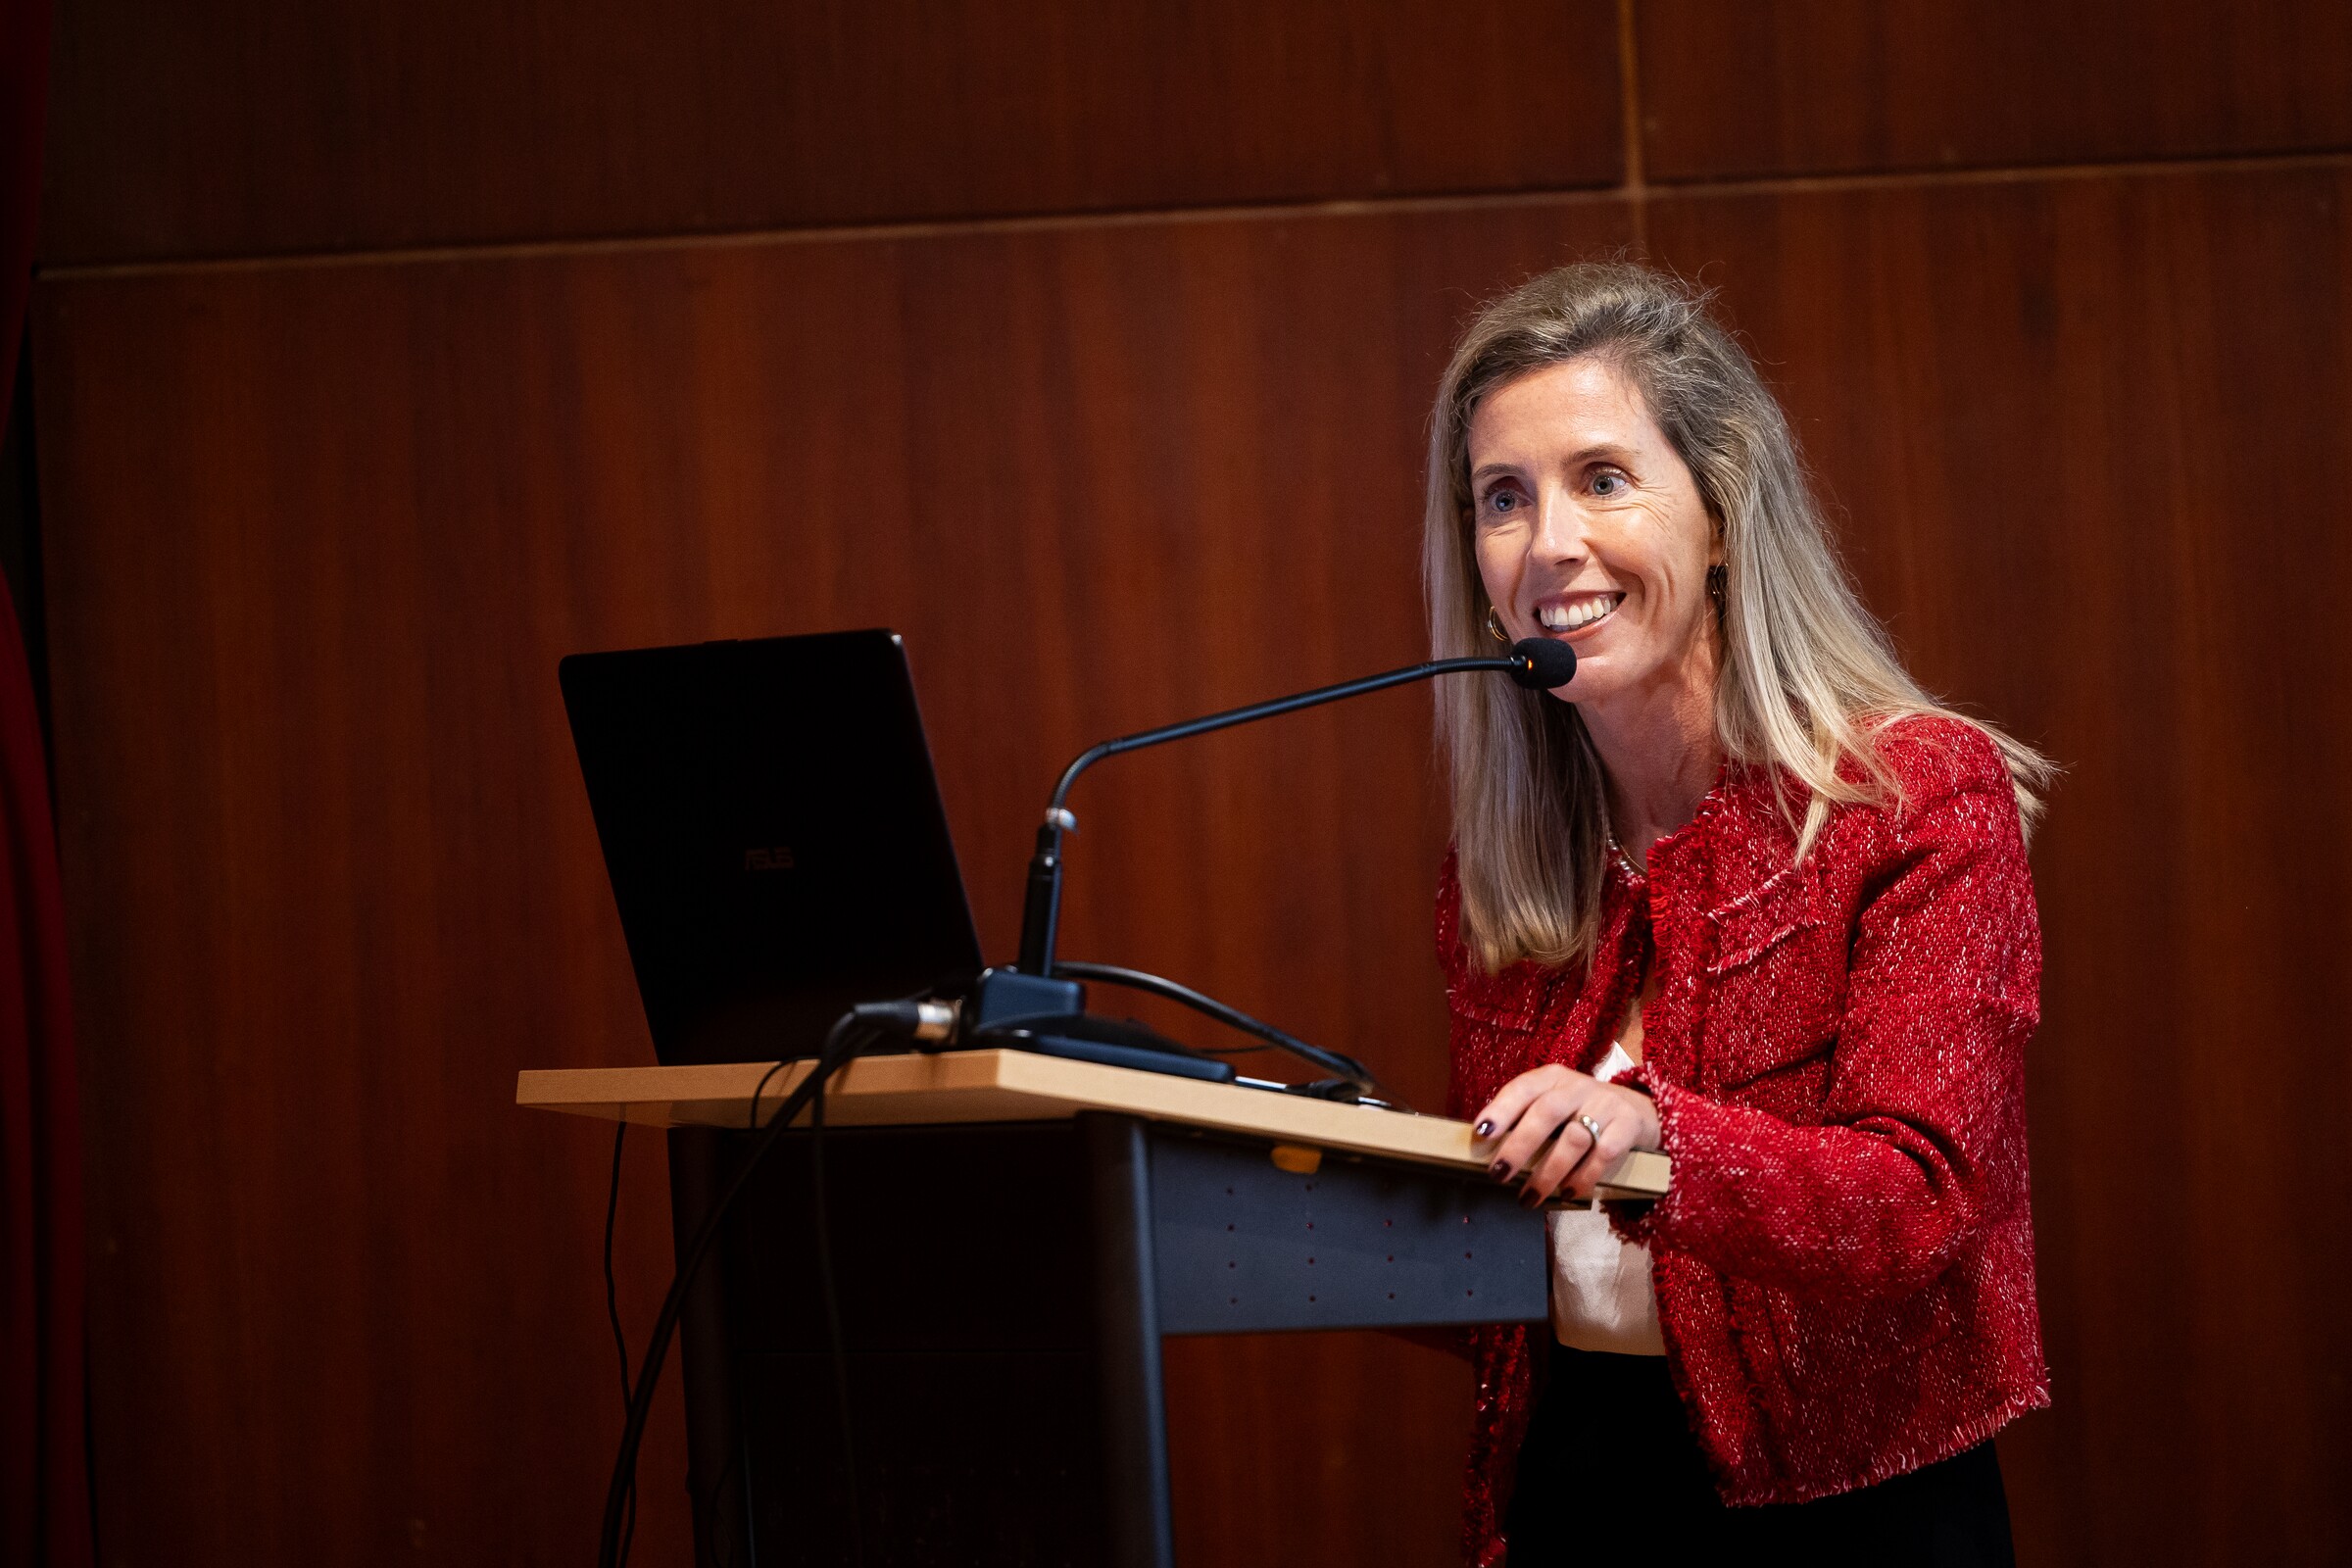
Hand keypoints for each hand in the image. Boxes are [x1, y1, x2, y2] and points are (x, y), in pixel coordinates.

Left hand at [1472, 1065, 1662, 1205]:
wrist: (1639, 1111)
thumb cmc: (1581, 1113)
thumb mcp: (1555, 1106)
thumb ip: (1525, 1120)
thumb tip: (1484, 1149)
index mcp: (1551, 1078)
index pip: (1522, 1088)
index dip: (1500, 1109)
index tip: (1481, 1133)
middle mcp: (1577, 1086)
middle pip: (1545, 1112)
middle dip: (1519, 1145)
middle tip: (1499, 1174)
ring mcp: (1605, 1104)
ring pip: (1573, 1138)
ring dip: (1548, 1172)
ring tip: (1529, 1196)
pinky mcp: (1628, 1125)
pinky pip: (1604, 1153)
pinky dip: (1584, 1177)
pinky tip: (1568, 1192)